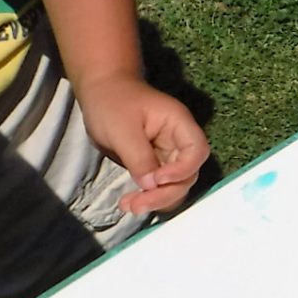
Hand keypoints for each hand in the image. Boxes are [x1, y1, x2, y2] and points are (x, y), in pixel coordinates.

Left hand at [70, 73, 208, 215]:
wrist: (101, 91)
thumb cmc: (112, 103)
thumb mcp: (122, 130)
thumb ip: (139, 157)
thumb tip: (152, 185)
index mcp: (179, 124)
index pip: (197, 152)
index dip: (182, 170)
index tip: (155, 180)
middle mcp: (179, 141)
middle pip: (187, 174)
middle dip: (165, 193)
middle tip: (135, 205)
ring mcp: (168, 154)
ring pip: (175, 184)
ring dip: (156, 199)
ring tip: (129, 206)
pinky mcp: (154, 164)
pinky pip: (160, 185)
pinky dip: (149, 196)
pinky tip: (130, 202)